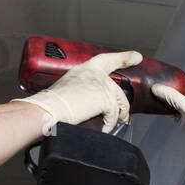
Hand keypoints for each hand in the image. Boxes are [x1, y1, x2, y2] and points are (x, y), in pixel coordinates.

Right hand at [11, 49, 142, 134]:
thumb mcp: (69, 88)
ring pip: (118, 103)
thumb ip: (83, 89)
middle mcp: (93, 73)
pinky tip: (103, 128)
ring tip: (111, 124)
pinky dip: (108, 124)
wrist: (49, 109)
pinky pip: (113, 115)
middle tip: (125, 114)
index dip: (122, 58)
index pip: (105, 60)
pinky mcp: (104, 98)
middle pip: (117, 87)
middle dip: (124, 104)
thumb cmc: (52, 103)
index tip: (135, 56)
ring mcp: (100, 84)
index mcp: (83, 70)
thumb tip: (91, 103)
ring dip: (117, 116)